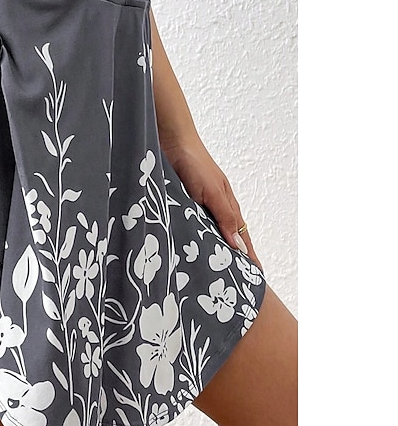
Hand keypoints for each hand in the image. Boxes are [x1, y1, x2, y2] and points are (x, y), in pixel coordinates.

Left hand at [161, 136, 262, 271]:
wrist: (171, 143)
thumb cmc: (195, 164)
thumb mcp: (213, 193)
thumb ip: (225, 218)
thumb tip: (238, 246)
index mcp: (226, 207)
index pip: (240, 238)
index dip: (247, 256)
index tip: (255, 277)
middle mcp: (212, 209)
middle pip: (223, 239)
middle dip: (228, 259)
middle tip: (231, 282)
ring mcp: (194, 208)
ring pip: (203, 235)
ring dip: (206, 251)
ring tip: (208, 274)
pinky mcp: (177, 205)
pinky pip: (185, 227)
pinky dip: (187, 239)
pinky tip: (183, 250)